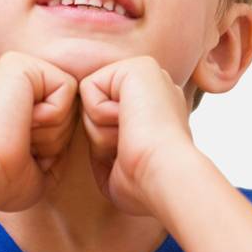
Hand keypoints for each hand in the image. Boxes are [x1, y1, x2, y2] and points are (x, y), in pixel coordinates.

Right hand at [0, 50, 79, 213]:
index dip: (55, 143)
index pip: (65, 114)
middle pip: (71, 105)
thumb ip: (58, 138)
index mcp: (14, 96)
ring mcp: (16, 66)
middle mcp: (13, 76)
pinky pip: (68, 88)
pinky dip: (53, 116)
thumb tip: (84, 129)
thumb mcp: (40, 158)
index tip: (23, 151)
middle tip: (21, 143)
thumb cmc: (5, 178)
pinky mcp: (22, 65)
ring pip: (72, 98)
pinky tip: (23, 122)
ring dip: (53, 130)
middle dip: (56, 136)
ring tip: (19, 134)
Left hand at [78, 55, 197, 215]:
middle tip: (131, 148)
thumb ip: (106, 146)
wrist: (164, 177)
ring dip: (100, 130)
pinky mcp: (137, 66)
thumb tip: (94, 141)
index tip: (136, 159)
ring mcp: (149, 75)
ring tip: (131, 137)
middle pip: (95, 111)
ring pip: (90, 100)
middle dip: (101, 137)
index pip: (108, 122)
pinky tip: (127, 121)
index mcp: (157, 113)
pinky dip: (98, 114)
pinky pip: (87, 88)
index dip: (108, 147)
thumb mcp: (121, 166)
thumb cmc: (146, 185)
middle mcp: (155, 90)